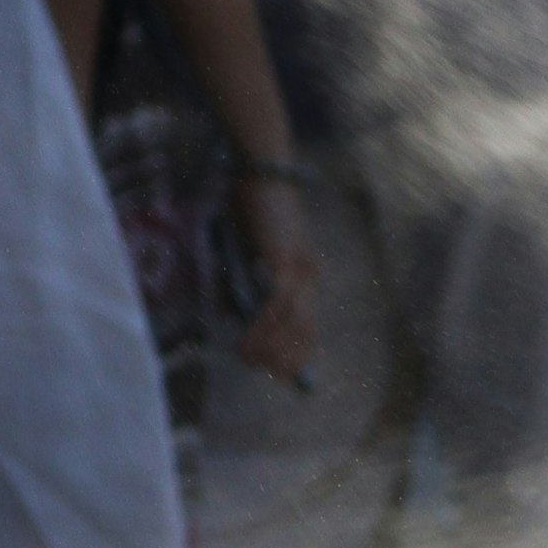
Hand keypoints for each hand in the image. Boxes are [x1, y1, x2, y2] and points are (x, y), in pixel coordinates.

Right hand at [229, 173, 323, 385]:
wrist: (259, 172)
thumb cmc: (250, 209)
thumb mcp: (250, 253)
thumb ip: (250, 282)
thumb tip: (237, 318)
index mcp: (307, 273)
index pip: (309, 325)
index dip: (297, 353)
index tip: (280, 374)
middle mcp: (309, 274)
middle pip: (306, 330)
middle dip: (285, 358)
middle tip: (262, 372)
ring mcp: (300, 268)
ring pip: (293, 322)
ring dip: (269, 347)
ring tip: (247, 360)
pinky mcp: (284, 260)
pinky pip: (277, 304)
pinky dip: (263, 326)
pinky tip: (247, 340)